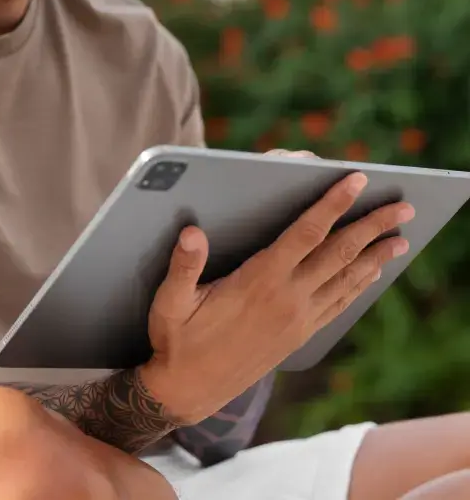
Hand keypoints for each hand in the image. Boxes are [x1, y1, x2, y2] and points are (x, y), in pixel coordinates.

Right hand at [139, 171, 413, 424]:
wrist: (190, 390)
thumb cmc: (176, 340)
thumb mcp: (169, 302)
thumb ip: (182, 266)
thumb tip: (191, 232)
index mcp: (258, 282)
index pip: (305, 234)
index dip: (332, 205)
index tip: (356, 182)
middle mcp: (287, 299)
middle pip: (339, 254)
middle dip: (373, 226)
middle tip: (403, 207)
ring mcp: (298, 319)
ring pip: (347, 280)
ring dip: (376, 256)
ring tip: (401, 237)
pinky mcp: (299, 335)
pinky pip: (339, 303)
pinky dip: (360, 284)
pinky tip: (371, 273)